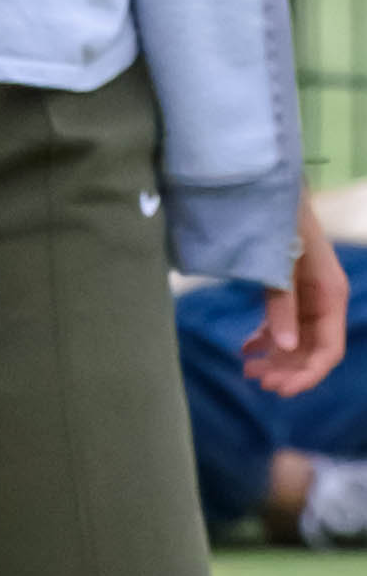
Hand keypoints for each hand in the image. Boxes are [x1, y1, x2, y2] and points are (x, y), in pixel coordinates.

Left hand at [242, 195, 351, 398]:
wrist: (267, 186)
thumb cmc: (280, 220)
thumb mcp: (281, 261)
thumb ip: (282, 303)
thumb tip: (283, 347)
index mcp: (331, 296)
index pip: (329, 350)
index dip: (308, 374)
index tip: (281, 389)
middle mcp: (322, 301)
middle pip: (311, 349)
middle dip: (287, 369)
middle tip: (256, 380)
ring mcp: (305, 295)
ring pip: (294, 339)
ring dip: (275, 357)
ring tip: (248, 370)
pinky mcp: (286, 288)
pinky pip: (280, 322)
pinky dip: (265, 337)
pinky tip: (246, 348)